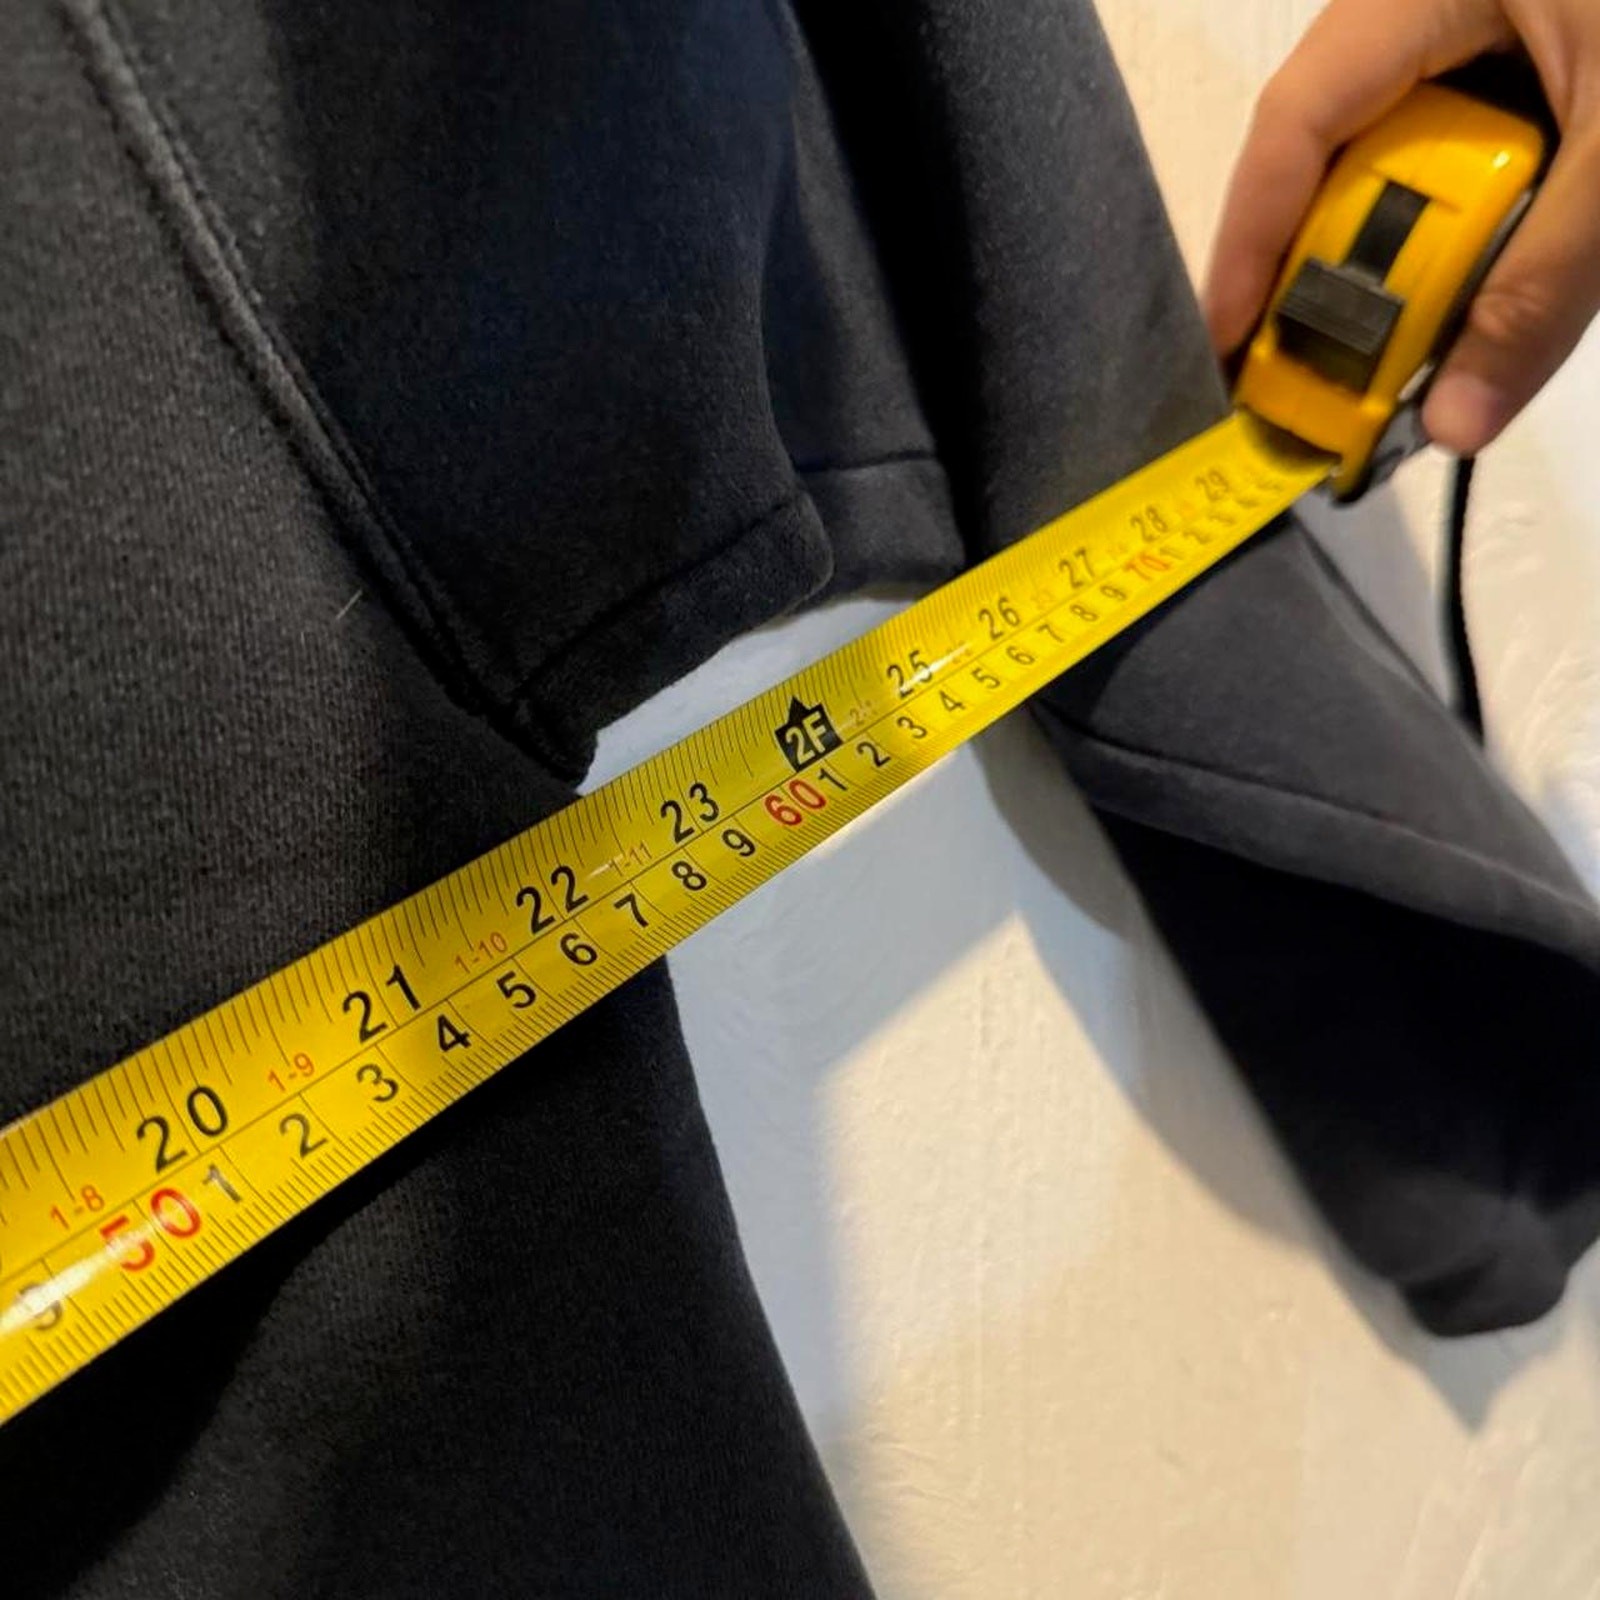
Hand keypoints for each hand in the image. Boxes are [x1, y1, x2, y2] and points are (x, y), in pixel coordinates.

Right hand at [1202, 0, 1599, 454]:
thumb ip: (1546, 285)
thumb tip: (1453, 425)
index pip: (1296, 120)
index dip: (1250, 243)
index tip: (1232, 349)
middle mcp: (1429, 9)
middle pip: (1332, 157)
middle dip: (1329, 277)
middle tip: (1323, 384)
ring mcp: (1478, 38)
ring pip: (1395, 169)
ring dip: (1401, 270)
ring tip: (1398, 358)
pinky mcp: (1526, 73)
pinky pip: (1462, 165)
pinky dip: (1466, 238)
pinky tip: (1472, 293)